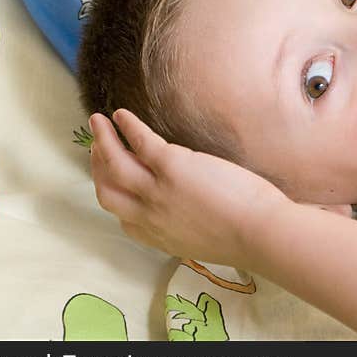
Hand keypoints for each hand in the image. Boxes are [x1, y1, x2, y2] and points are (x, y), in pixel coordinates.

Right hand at [88, 108, 287, 267]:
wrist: (260, 234)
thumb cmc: (245, 238)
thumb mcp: (202, 241)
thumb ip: (186, 227)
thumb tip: (190, 211)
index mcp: (157, 237)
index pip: (122, 217)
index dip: (115, 196)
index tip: (114, 181)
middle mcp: (149, 216)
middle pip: (108, 190)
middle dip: (97, 167)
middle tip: (96, 149)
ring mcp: (157, 191)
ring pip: (115, 163)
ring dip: (102, 141)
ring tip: (97, 122)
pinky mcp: (173, 166)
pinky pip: (141, 142)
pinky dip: (128, 127)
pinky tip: (122, 115)